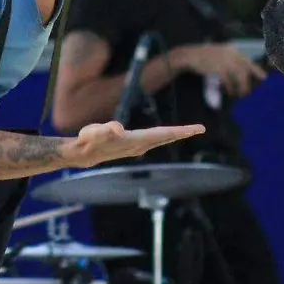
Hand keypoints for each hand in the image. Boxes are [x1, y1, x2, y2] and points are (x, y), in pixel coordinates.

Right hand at [69, 121, 204, 168]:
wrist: (83, 155)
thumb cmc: (88, 141)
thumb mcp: (94, 132)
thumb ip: (106, 130)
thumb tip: (118, 129)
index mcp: (136, 140)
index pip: (162, 134)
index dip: (178, 131)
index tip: (194, 129)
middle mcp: (140, 145)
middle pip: (165, 138)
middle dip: (182, 133)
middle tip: (200, 128)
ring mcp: (137, 146)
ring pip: (161, 139)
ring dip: (175, 135)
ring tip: (190, 130)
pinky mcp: (133, 145)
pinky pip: (154, 140)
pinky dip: (165, 136)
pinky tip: (169, 135)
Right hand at [172, 43, 267, 97]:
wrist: (189, 56)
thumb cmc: (203, 57)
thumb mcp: (218, 55)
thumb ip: (229, 60)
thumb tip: (239, 71)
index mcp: (231, 51)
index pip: (247, 61)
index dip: (257, 70)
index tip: (264, 78)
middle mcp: (231, 54)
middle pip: (245, 70)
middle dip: (247, 83)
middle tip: (246, 93)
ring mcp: (225, 61)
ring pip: (239, 76)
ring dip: (240, 87)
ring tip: (239, 95)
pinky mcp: (219, 68)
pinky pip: (229, 81)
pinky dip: (230, 88)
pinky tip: (229, 93)